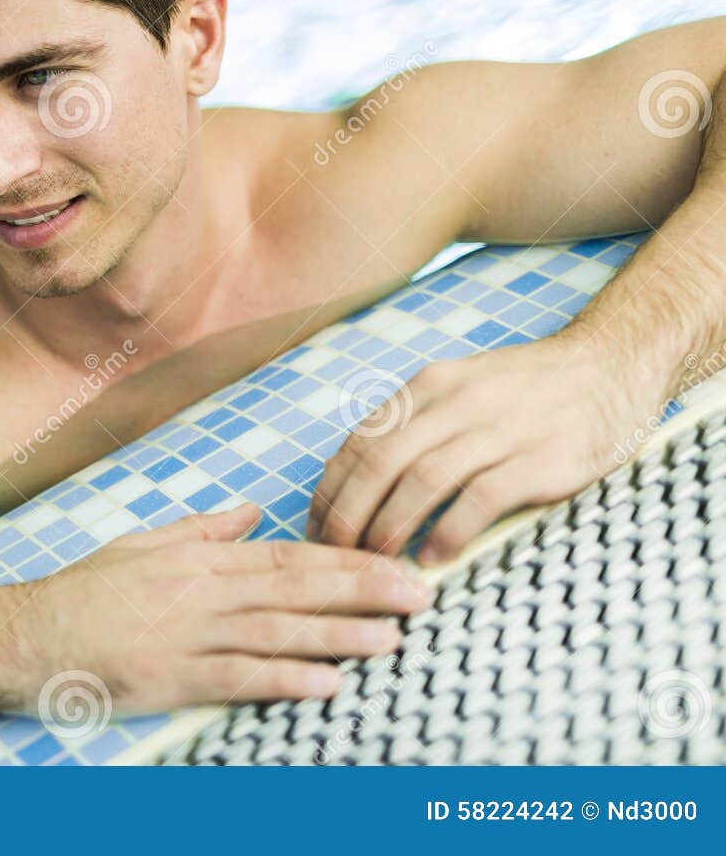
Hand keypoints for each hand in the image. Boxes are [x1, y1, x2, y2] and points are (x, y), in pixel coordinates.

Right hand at [6, 503, 433, 713]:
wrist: (25, 635)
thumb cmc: (82, 592)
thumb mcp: (140, 544)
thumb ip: (200, 529)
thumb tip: (249, 511)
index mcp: (198, 559)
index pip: (286, 555)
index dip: (345, 559)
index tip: (392, 563)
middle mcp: (201, 591)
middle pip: (295, 587)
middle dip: (362, 589)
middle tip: (419, 593)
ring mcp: (187, 634)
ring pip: (278, 630)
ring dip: (339, 634)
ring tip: (393, 638)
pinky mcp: (171, 676)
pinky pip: (239, 677)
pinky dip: (286, 679)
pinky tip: (327, 683)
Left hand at [307, 334, 648, 565]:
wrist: (610, 365)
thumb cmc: (528, 390)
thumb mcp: (460, 389)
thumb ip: (416, 425)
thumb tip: (360, 479)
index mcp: (429, 387)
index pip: (360, 442)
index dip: (331, 490)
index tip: (316, 526)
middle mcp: (456, 403)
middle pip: (379, 463)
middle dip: (348, 514)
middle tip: (336, 553)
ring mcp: (499, 430)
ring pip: (420, 480)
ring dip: (389, 526)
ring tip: (375, 561)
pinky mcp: (539, 460)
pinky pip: (479, 499)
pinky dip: (448, 531)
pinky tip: (433, 558)